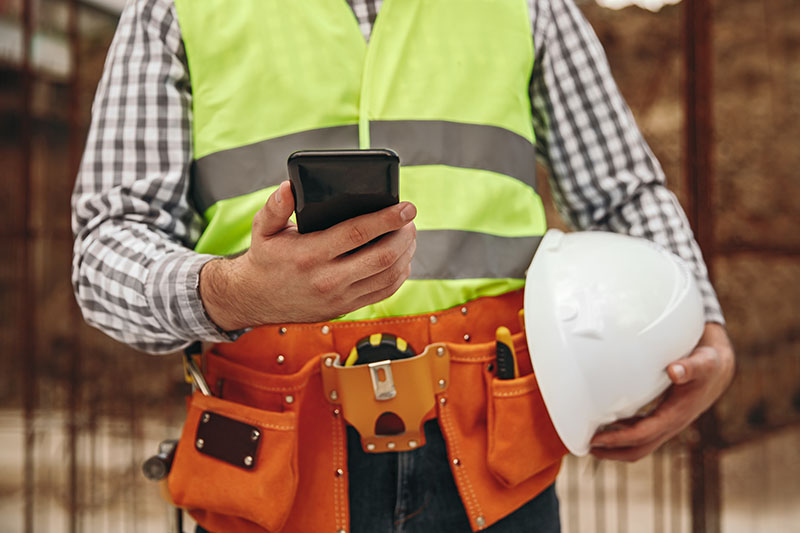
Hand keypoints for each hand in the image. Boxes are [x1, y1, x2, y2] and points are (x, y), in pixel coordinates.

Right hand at [200, 181, 416, 329]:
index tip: (406, 206)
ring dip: (406, 253)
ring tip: (409, 234)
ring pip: (388, 276)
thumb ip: (276, 206)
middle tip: (410, 218)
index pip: (357, 233)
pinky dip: (400, 274)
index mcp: (309, 255)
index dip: (386, 218)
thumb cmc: (266, 257)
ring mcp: (340, 297)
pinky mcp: (346, 307)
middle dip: (404, 235)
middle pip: (381, 257)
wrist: (256, 298)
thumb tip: (289, 187)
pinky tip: (403, 257)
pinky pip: (384, 292)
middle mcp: (328, 280)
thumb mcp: (263, 228)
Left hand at [589, 322, 734, 461]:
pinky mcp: (663, 417)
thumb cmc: (709, 364)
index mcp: (676, 415)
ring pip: (639, 444)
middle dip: (612, 452)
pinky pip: (641, 432)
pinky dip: (623, 433)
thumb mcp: (703, 363)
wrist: (720, 368)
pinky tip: (608, 424)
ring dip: (615, 446)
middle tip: (584, 447)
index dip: (617, 439)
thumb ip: (690, 367)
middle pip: (638, 449)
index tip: (595, 439)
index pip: (642, 435)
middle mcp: (671, 424)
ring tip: (590, 440)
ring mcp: (667, 423)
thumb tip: (675, 371)